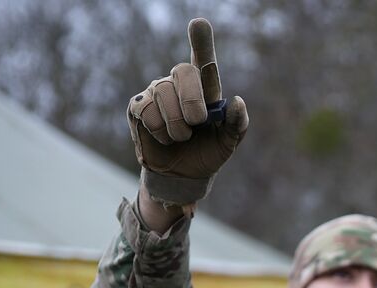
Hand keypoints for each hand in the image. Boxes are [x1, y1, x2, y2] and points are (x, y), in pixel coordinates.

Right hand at [128, 18, 248, 207]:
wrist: (184, 175)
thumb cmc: (209, 152)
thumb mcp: (229, 141)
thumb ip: (238, 122)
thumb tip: (237, 100)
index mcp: (204, 86)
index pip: (203, 58)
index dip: (201, 41)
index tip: (199, 24)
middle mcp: (178, 82)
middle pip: (183, 71)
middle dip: (192, 101)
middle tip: (198, 123)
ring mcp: (156, 91)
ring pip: (164, 94)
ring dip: (178, 125)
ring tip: (182, 137)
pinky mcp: (138, 106)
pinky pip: (149, 111)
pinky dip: (162, 131)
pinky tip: (165, 138)